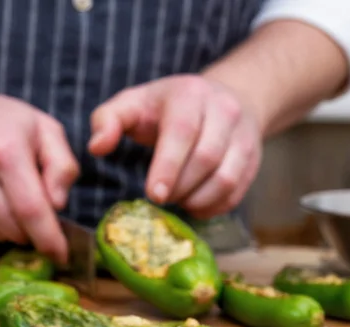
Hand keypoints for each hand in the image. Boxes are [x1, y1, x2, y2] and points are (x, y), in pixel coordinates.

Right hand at [0, 84, 78, 262]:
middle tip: (35, 215)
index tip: (61, 256)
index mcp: (5, 149)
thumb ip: (62, 166)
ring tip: (8, 198)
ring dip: (8, 228)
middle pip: (11, 227)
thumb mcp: (44, 128)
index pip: (31, 209)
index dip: (49, 238)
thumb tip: (58, 205)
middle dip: (31, 232)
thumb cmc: (1, 121)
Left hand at [88, 75, 261, 218]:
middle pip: (206, 159)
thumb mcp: (133, 103)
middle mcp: (224, 111)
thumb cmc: (167, 107)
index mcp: (190, 95)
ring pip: (226, 179)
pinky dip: (214, 207)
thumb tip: (96, 147)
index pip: (182, 132)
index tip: (154, 195)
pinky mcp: (253, 160)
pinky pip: (237, 192)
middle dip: (180, 187)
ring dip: (198, 200)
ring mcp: (243, 136)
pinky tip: (195, 205)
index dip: (168, 167)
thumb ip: (107, 121)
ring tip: (179, 201)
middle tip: (161, 198)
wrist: (225, 98)